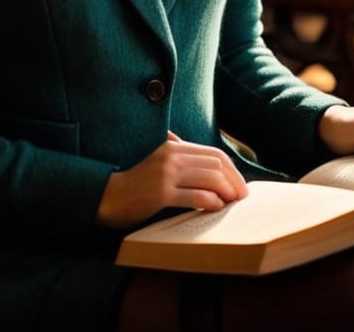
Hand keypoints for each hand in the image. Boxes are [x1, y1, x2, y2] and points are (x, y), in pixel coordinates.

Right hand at [96, 131, 247, 228]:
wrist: (110, 196)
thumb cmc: (138, 183)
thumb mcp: (160, 161)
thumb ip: (181, 157)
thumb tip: (212, 165)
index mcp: (173, 145)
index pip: (213, 153)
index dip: (232, 169)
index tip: (241, 185)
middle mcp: (171, 155)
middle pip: (216, 165)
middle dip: (234, 181)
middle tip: (243, 197)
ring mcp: (166, 174)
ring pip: (209, 179)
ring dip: (227, 192)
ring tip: (233, 203)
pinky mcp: (161, 193)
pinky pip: (195, 196)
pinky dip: (211, 202)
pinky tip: (216, 208)